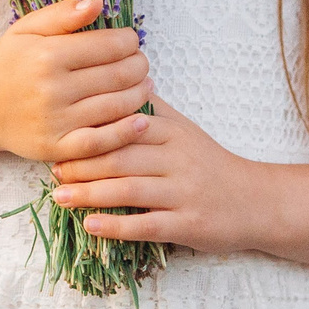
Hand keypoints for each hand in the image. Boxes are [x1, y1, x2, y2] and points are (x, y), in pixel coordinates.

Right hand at [0, 0, 154, 165]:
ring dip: (140, 94)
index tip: (131, 41)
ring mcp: (55, 121)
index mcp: (47, 54)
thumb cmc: (11, 64)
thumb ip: (62, 14)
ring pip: (116, 106)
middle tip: (141, 63)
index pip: (109, 45)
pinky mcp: (57, 147)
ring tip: (145, 85)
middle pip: (118, 75)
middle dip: (139, 66)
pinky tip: (142, 120)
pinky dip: (127, 131)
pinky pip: (102, 142)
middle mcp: (52, 88)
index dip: (130, 42)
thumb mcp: (27, 29)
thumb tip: (99, 3)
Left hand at [47, 94, 262, 254]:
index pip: (124, 127)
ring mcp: (184, 192)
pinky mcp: (189, 224)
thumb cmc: (211, 164)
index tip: (59, 136)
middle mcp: (178, 159)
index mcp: (172, 132)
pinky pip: (147, 224)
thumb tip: (116, 82)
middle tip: (52, 169)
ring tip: (59, 197)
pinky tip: (90, 225)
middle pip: (121, 158)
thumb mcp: (185, 130)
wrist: (257, 202)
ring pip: (129, 190)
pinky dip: (116, 226)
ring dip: (89, 194)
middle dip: (82, 164)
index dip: (89, 132)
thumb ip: (151, 111)